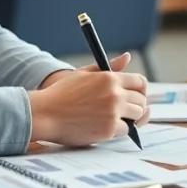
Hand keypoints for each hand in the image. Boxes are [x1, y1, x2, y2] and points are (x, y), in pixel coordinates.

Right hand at [28, 58, 148, 145]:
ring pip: (137, 116)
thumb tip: (127, 57)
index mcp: (110, 78)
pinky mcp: (109, 130)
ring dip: (130, 118)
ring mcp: (113, 113)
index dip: (141, 89)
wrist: (45, 113)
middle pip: (141, 100)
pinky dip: (119, 129)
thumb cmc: (62, 93)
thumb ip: (109, 67)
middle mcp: (115, 95)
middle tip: (125, 109)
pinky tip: (107, 125)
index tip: (137, 95)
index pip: (140, 82)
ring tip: (115, 117)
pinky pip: (126, 130)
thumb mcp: (84, 74)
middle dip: (136, 105)